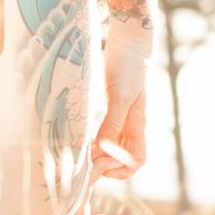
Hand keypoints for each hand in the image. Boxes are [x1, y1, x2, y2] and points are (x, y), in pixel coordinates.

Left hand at [92, 42, 150, 179]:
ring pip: (112, 143)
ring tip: (77, 154)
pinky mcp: (111, 105)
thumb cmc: (127, 69)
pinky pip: (104, 128)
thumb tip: (103, 149)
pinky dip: (93, 136)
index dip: (122, 169)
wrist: (127, 45)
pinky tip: (79, 136)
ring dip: (97, 152)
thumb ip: (113, 122)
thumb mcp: (120, 96)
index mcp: (138, 125)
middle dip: (105, 164)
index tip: (101, 167)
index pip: (137, 159)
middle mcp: (131, 124)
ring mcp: (121, 115)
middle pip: (122, 155)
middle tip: (82, 164)